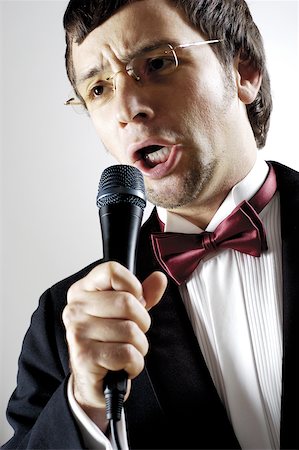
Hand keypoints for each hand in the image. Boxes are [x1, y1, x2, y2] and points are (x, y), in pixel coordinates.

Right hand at [62, 261, 166, 427]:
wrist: (93, 381)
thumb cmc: (108, 342)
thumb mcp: (127, 313)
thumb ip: (143, 294)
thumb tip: (159, 279)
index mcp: (83, 290)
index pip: (112, 271)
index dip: (133, 286)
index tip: (135, 301)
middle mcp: (76, 308)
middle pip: (126, 301)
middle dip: (141, 322)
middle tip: (132, 334)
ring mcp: (78, 332)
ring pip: (130, 330)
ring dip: (139, 346)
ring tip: (125, 351)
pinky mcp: (84, 357)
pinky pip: (127, 354)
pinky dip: (134, 363)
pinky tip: (122, 365)